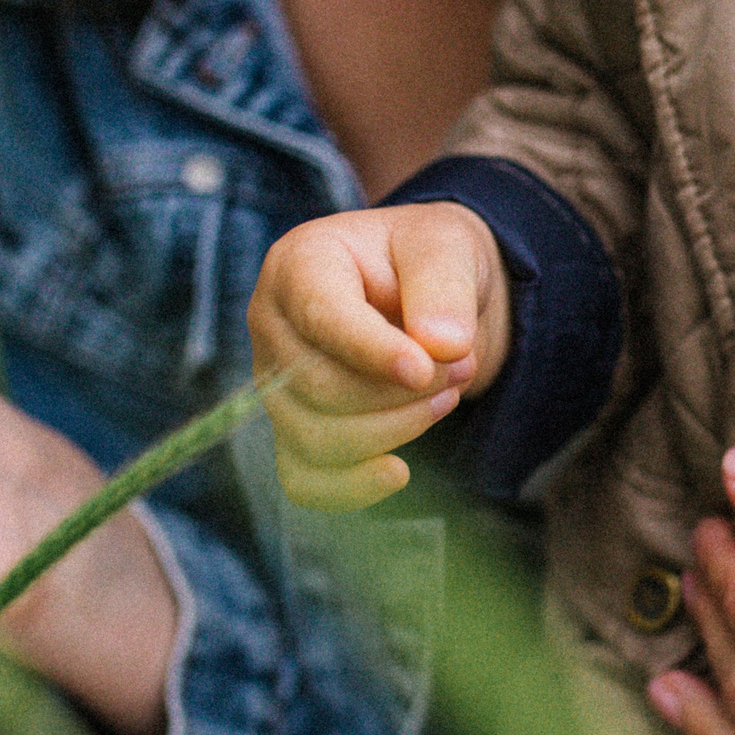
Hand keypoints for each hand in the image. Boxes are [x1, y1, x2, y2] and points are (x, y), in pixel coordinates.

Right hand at [249, 204, 510, 510]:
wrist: (428, 294)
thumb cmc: (429, 259)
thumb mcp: (448, 247)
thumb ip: (445, 287)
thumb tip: (443, 345)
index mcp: (300, 263)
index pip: (320, 316)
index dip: (372, 350)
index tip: (426, 369)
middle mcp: (272, 325)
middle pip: (320, 387)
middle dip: (402, 392)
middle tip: (463, 366)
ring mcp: (275, 384)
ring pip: (316, 439)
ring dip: (395, 430)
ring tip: (446, 394)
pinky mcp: (292, 430)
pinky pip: (304, 480)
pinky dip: (353, 487)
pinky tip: (398, 471)